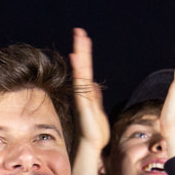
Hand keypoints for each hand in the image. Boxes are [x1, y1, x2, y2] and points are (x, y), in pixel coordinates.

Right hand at [68, 28, 108, 156]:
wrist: (92, 143)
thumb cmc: (95, 131)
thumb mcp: (98, 109)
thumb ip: (96, 97)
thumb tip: (94, 86)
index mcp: (88, 92)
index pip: (85, 69)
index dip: (84, 55)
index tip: (84, 40)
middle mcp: (83, 90)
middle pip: (82, 65)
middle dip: (81, 48)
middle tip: (79, 30)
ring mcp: (82, 94)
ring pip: (80, 69)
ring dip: (80, 52)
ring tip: (79, 36)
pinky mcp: (83, 100)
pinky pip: (80, 80)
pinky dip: (78, 68)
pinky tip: (75, 56)